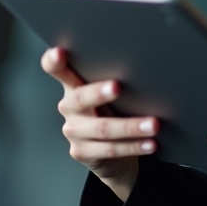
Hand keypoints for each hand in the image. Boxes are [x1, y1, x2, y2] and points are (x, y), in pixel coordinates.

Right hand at [40, 46, 158, 200]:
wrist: (112, 153)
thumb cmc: (113, 111)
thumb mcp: (110, 93)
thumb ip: (114, 78)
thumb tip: (144, 67)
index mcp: (73, 85)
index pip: (56, 70)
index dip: (53, 62)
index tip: (58, 52)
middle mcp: (69, 107)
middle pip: (80, 99)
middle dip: (98, 93)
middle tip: (117, 87)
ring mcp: (73, 131)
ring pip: (102, 128)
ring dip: (131, 126)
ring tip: (153, 124)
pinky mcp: (82, 152)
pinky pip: (110, 149)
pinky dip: (133, 146)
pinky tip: (149, 143)